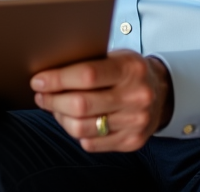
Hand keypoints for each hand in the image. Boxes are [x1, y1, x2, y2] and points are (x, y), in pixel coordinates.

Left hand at [31, 50, 172, 152]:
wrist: (162, 92)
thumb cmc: (128, 71)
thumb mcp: (116, 56)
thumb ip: (89, 63)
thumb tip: (48, 72)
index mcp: (130, 69)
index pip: (87, 75)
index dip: (57, 79)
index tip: (38, 80)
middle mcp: (136, 96)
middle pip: (81, 105)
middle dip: (52, 100)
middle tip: (40, 95)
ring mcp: (136, 122)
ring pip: (83, 128)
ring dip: (60, 118)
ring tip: (54, 108)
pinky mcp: (132, 141)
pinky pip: (91, 143)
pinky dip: (76, 132)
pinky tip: (72, 120)